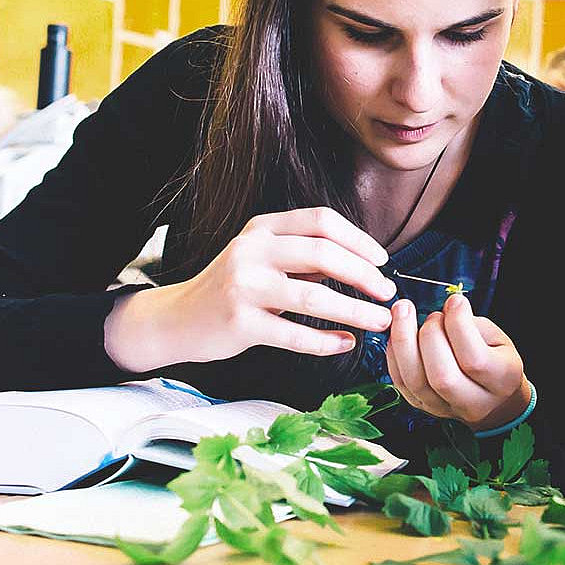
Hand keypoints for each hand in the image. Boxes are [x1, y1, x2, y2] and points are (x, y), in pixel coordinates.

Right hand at [103, 207, 395, 370]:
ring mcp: (244, 287)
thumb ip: (303, 256)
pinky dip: (326, 341)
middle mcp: (252, 251)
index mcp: (262, 228)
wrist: (177, 319)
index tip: (382, 261)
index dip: (358, 240)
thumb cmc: (230, 288)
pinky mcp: (240, 323)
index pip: (321, 221)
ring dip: (355, 311)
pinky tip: (345, 344)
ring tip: (379, 322)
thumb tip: (362, 263)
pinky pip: (295, 334)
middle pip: (322, 253)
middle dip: (363, 275)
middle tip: (386, 293)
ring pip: (314, 295)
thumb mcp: (261, 258)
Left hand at [386, 292, 530, 428]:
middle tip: (433, 314)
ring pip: (416, 382)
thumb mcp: (497, 338)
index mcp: (502, 380)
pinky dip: (394, 354)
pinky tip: (396, 333)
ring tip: (403, 312)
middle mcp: (474, 402)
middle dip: (430, 335)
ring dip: (403, 342)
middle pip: (442, 376)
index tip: (454, 301)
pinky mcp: (422, 406)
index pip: (474, 359)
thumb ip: (472, 325)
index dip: (459, 326)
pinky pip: (401, 383)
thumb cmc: (494, 358)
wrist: (491, 397)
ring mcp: (444, 409)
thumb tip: (446, 308)